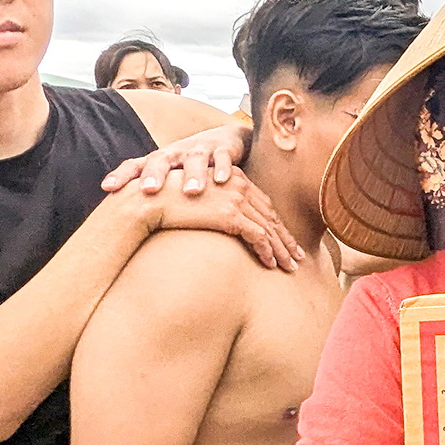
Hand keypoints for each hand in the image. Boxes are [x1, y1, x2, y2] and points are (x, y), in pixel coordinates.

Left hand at [101, 121, 251, 198]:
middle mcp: (176, 152)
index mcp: (159, 160)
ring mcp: (200, 149)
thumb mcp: (169, 178)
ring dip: (193, 175)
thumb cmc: (189, 166)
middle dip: (155, 174)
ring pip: (195, 159)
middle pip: (161, 160)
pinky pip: (223, 157)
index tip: (108, 187)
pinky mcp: (223, 149)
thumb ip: (151, 196)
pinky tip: (221, 180)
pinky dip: (222, 168)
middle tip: (148, 190)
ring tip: (191, 192)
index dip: (121, 175)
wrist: (225, 139)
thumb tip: (120, 222)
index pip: (135, 166)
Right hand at [119, 166, 303, 269]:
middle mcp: (238, 185)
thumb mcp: (196, 201)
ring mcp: (236, 199)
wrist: (147, 199)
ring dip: (281, 249)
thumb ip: (213, 207)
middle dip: (285, 238)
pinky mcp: (230, 214)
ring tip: (290, 266)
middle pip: (271, 216)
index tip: (285, 239)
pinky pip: (258, 236)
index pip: (262, 204)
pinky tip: (271, 265)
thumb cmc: (165, 202)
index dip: (276, 224)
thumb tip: (220, 223)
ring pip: (269, 228)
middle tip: (297, 256)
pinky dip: (267, 251)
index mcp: (232, 178)